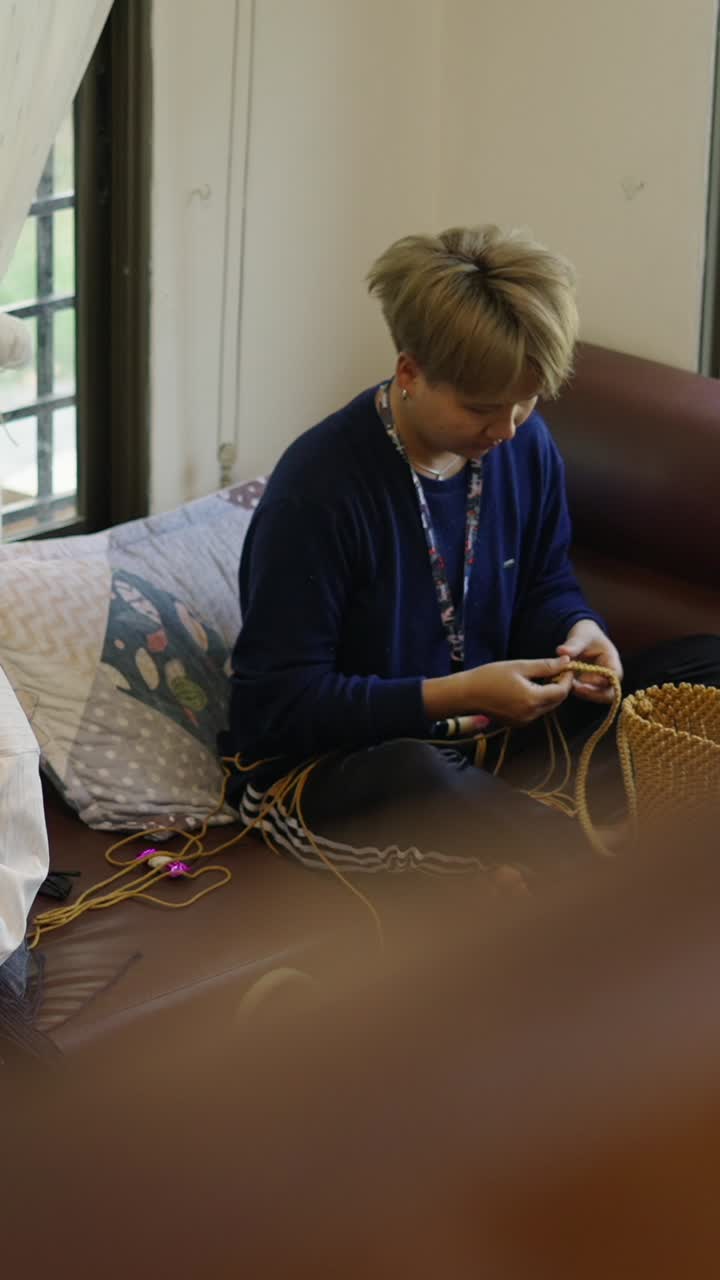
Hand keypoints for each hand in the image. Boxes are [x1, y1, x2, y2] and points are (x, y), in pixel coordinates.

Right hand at [455, 655, 574, 725]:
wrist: (466, 694)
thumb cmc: (489, 676)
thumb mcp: (519, 666)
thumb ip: (545, 665)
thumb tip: (566, 661)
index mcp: (532, 699)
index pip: (561, 691)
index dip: (567, 678)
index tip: (565, 666)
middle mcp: (531, 714)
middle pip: (556, 701)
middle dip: (559, 685)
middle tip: (555, 669)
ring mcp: (524, 721)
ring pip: (547, 707)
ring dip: (549, 693)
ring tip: (542, 676)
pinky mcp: (517, 723)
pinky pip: (535, 711)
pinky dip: (537, 700)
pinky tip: (529, 687)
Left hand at [556, 620, 622, 703]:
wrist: (581, 638)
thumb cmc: (585, 635)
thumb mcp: (581, 635)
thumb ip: (573, 644)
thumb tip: (562, 651)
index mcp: (612, 661)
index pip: (614, 677)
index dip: (601, 681)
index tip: (582, 679)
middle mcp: (609, 675)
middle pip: (609, 693)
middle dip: (592, 693)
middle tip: (574, 688)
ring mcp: (599, 683)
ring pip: (597, 697)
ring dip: (583, 694)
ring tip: (567, 686)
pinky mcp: (589, 687)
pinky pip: (585, 695)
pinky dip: (575, 692)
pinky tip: (563, 685)